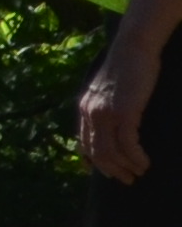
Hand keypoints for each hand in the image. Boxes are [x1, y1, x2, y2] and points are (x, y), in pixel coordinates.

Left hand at [87, 27, 162, 182]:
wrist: (132, 48)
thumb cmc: (126, 66)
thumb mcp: (107, 89)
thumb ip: (103, 106)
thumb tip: (111, 123)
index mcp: (84, 108)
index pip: (82, 142)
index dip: (92, 160)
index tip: (103, 172)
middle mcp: (90, 113)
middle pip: (97, 152)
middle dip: (111, 170)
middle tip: (127, 179)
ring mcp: (105, 114)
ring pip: (111, 152)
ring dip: (125, 167)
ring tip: (139, 172)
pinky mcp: (124, 112)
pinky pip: (127, 144)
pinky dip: (136, 157)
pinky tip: (144, 162)